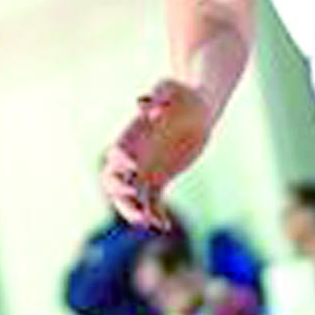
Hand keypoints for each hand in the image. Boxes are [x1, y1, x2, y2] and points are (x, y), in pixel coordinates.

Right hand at [102, 80, 211, 228]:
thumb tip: (144, 105)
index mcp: (131, 136)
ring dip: (135, 213)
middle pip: (115, 183)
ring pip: (131, 199)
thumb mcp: (171, 88)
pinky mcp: (158, 180)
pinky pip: (151, 204)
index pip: (116, 155)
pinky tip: (163, 227)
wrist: (198, 108)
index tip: (134, 170)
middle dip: (122, 198)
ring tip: (149, 224)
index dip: (119, 165)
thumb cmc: (181, 94)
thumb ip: (158, 95)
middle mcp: (133, 157)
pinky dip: (155, 217)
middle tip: (137, 208)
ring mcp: (144, 171)